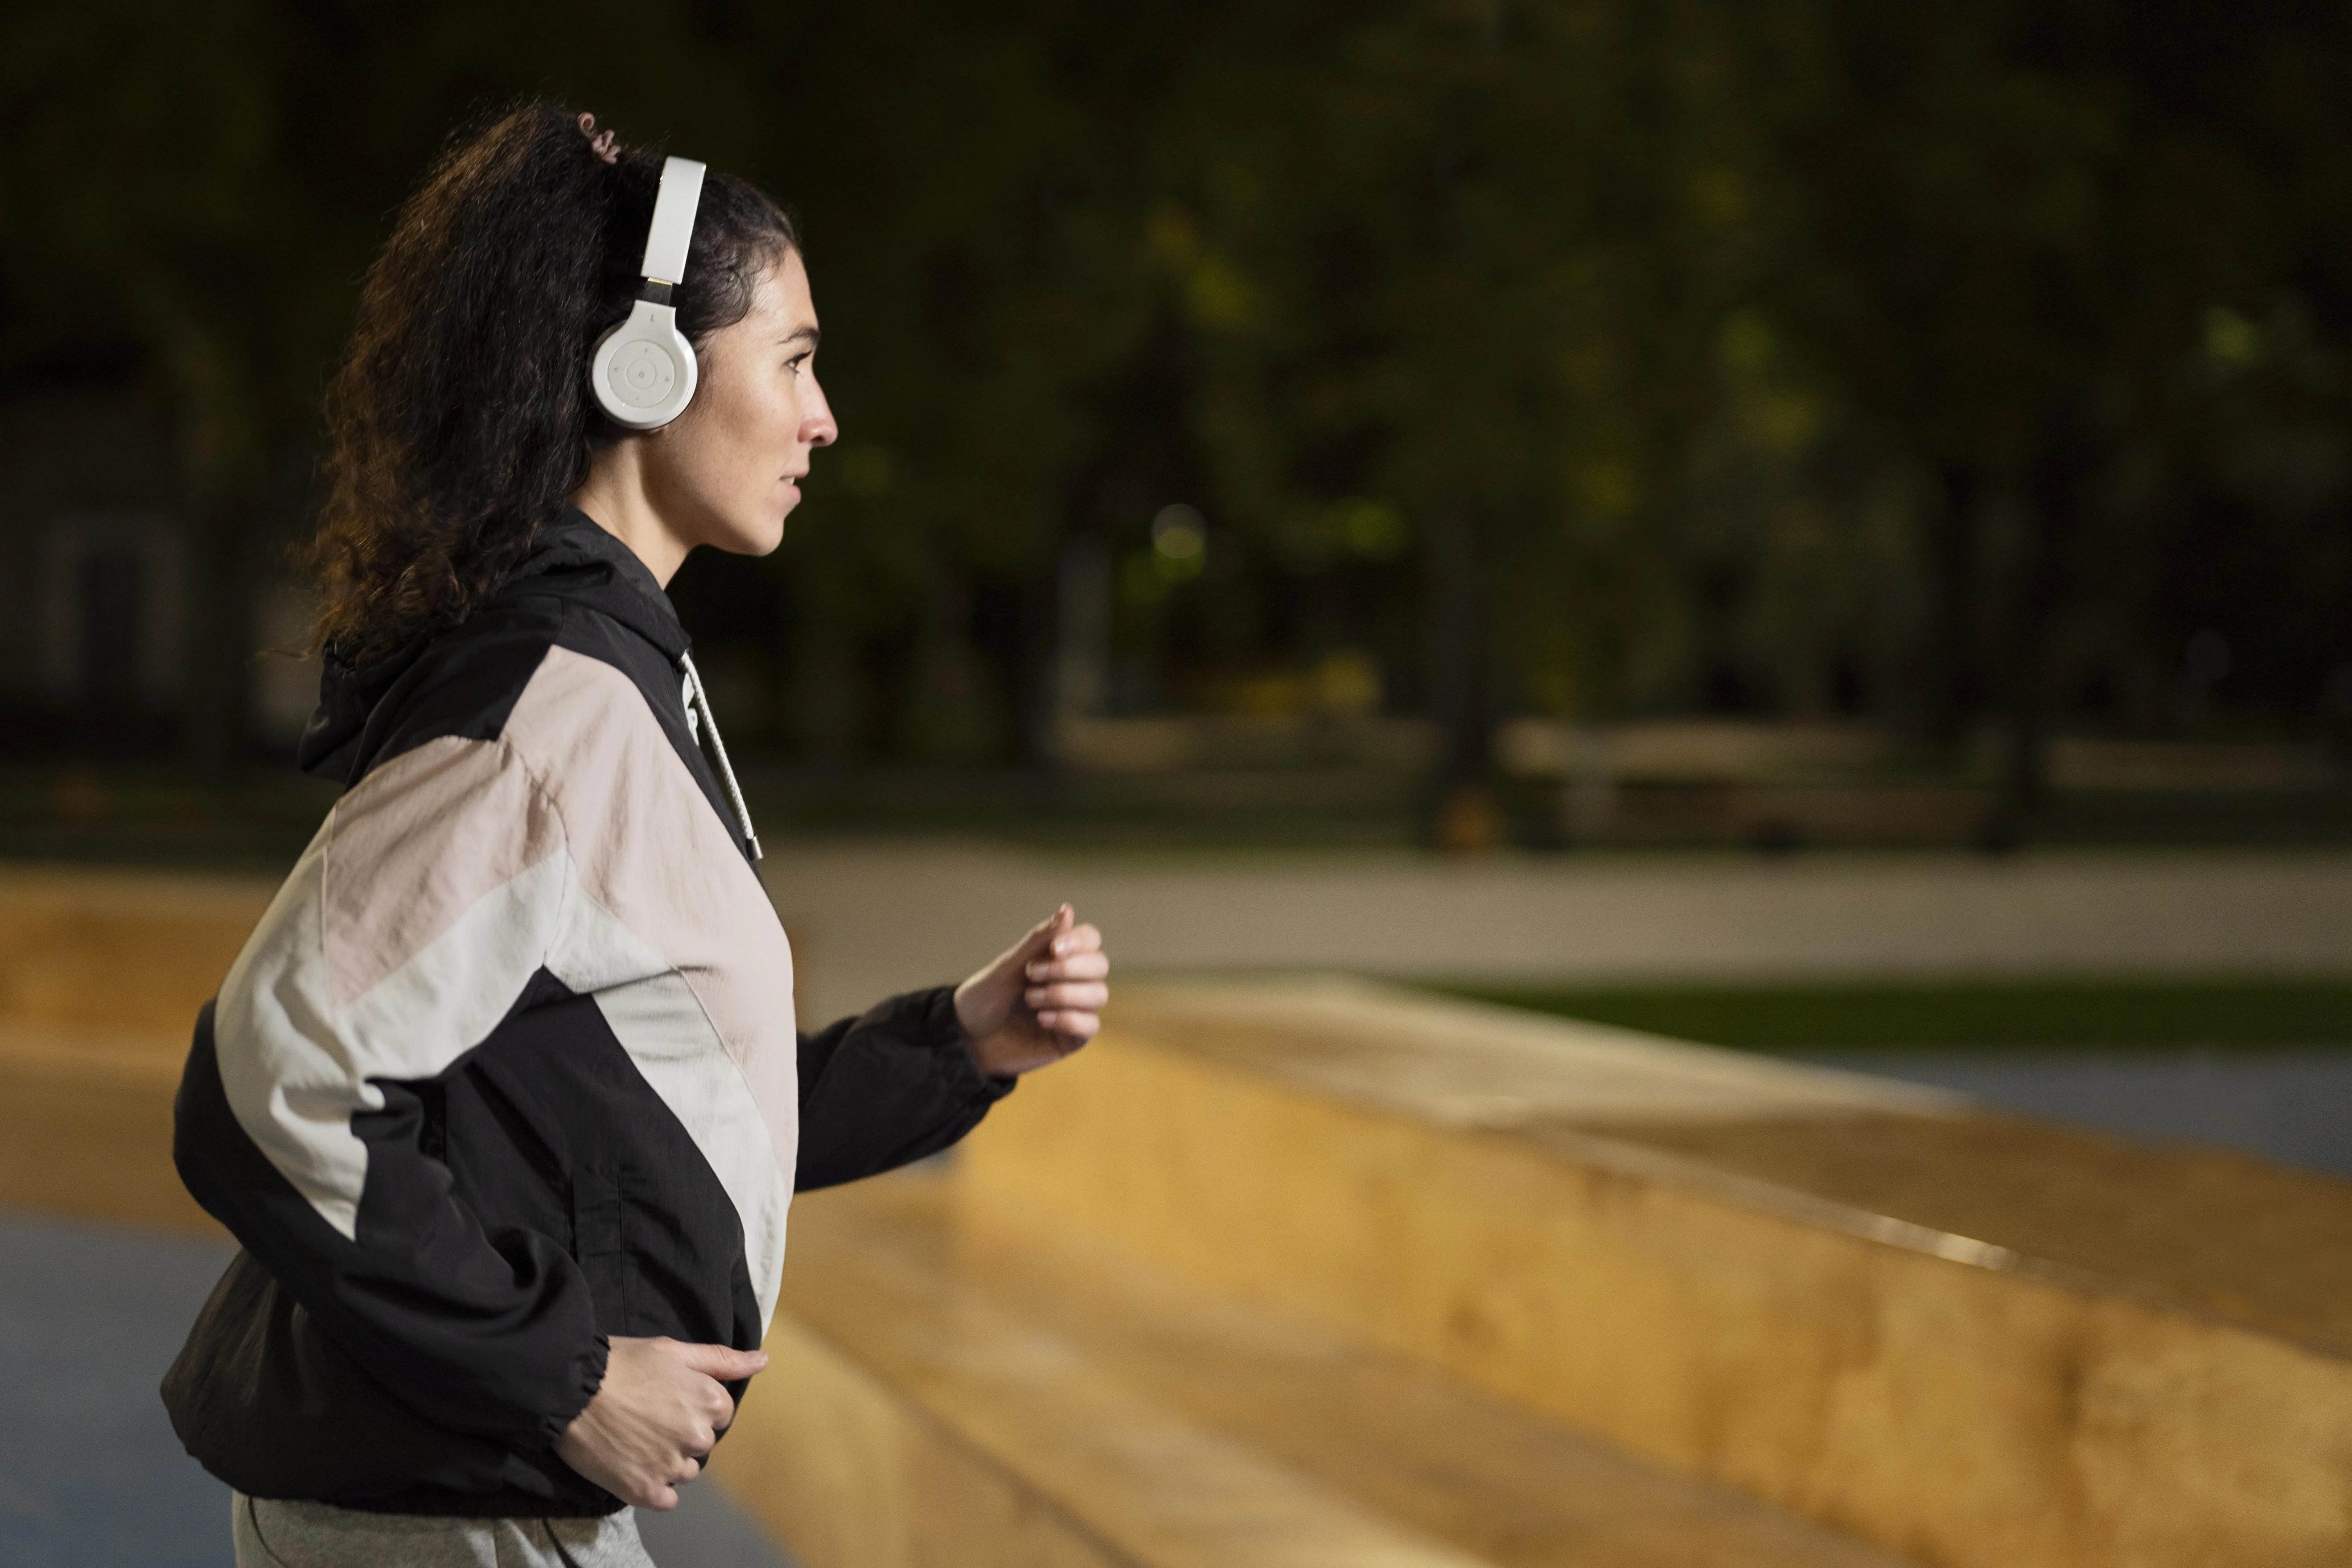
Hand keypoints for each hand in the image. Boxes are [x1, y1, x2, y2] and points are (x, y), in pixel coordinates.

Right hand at [555, 1336, 766, 1509]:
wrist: (570, 1390)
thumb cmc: (622, 1363)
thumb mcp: (674, 1351)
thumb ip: (721, 1360)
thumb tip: (763, 1362)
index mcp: (709, 1401)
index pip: (720, 1414)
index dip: (695, 1406)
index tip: (668, 1400)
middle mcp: (697, 1436)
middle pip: (702, 1444)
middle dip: (682, 1434)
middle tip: (647, 1419)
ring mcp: (671, 1466)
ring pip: (685, 1472)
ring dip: (668, 1461)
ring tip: (637, 1441)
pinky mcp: (645, 1491)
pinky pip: (666, 1499)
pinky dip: (654, 1488)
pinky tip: (635, 1467)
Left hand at [953, 905, 1108, 1076]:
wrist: (967, 1037)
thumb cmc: (986, 996)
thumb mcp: (1008, 965)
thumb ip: (1039, 940)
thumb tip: (1068, 909)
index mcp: (1059, 957)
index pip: (1091, 939)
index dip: (1079, 941)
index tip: (1054, 948)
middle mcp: (1073, 981)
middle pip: (1100, 965)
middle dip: (1068, 968)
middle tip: (1031, 973)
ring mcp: (1075, 1009)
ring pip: (1098, 994)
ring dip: (1062, 994)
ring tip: (1030, 999)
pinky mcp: (1072, 1038)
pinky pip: (1090, 1025)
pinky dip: (1068, 1019)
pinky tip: (1041, 1020)